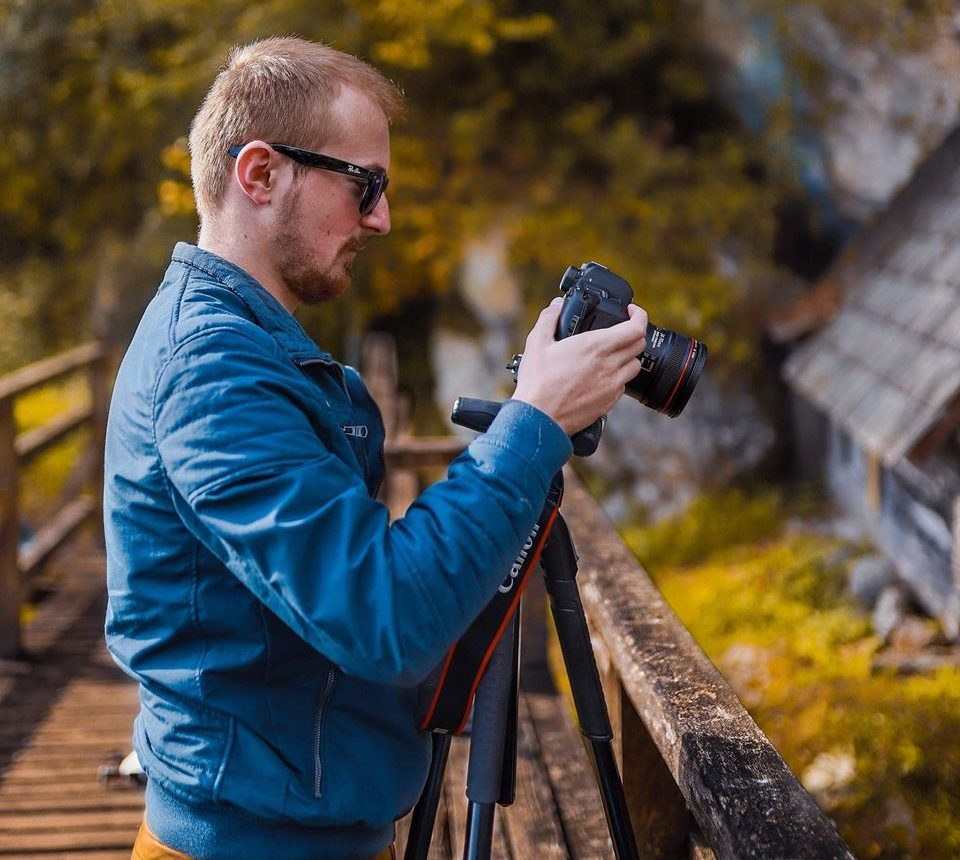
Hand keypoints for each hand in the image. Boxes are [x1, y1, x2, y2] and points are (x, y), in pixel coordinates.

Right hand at [512, 299, 647, 433]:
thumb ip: (548, 319)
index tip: (631, 312)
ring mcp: (612, 385)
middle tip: (621, 331)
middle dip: (634, 333)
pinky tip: (601, 377)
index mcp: (596, 346)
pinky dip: (618, 377)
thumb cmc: (538, 383)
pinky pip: (623, 385)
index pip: (636, 328)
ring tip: (612, 355)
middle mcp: (609, 365)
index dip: (639, 316)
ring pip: (635, 365)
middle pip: (639, 345)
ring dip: (628, 356)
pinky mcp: (609, 402)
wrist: (540, 418)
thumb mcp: (537, 343)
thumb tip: (556, 305)